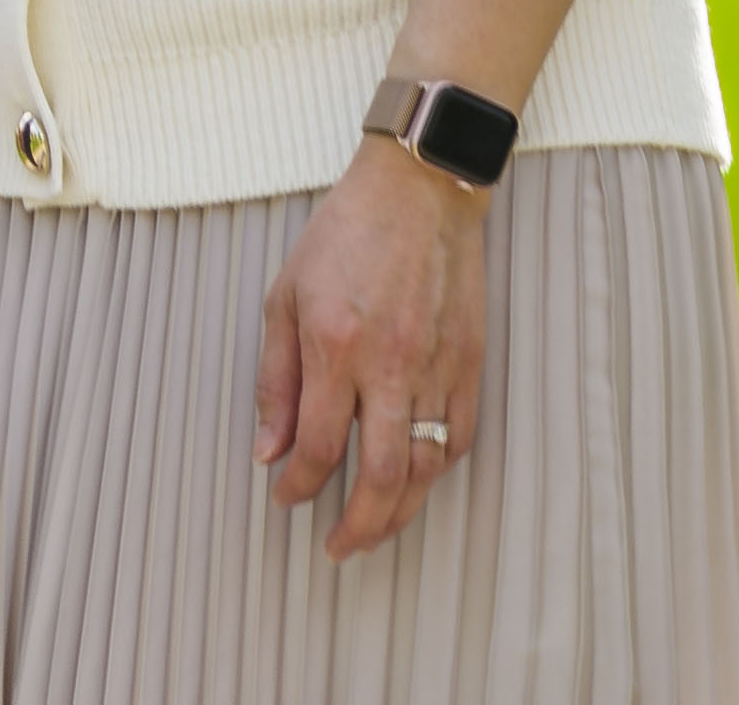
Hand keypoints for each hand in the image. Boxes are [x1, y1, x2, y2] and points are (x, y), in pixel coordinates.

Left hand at [253, 140, 490, 556]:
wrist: (420, 192)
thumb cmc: (345, 235)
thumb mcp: (285, 296)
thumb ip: (276, 378)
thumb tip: (268, 450)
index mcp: (337, 345)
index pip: (318, 445)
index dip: (299, 486)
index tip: (286, 499)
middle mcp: (392, 364)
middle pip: (383, 474)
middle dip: (359, 525)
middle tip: (338, 547)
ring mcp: (438, 366)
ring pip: (427, 467)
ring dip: (401, 511)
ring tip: (375, 530)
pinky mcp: (471, 364)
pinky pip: (459, 437)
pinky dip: (436, 470)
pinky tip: (414, 482)